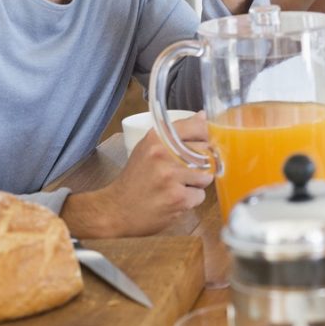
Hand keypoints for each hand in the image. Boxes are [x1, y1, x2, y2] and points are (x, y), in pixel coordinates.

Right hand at [63, 113, 213, 237]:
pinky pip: (200, 195)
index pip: (197, 127)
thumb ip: (177, 131)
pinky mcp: (178, 198)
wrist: (116, 209)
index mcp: (158, 138)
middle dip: (203, 161)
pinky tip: (175, 198)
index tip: (202, 143)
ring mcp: (172, 177)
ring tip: (180, 185)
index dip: (205, 136)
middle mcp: (164, 154)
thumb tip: (203, 116)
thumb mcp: (149, 147)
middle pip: (206, 151)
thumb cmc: (137, 176)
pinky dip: (192, 199)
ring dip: (198, 182)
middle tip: (188, 169)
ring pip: (207, 174)